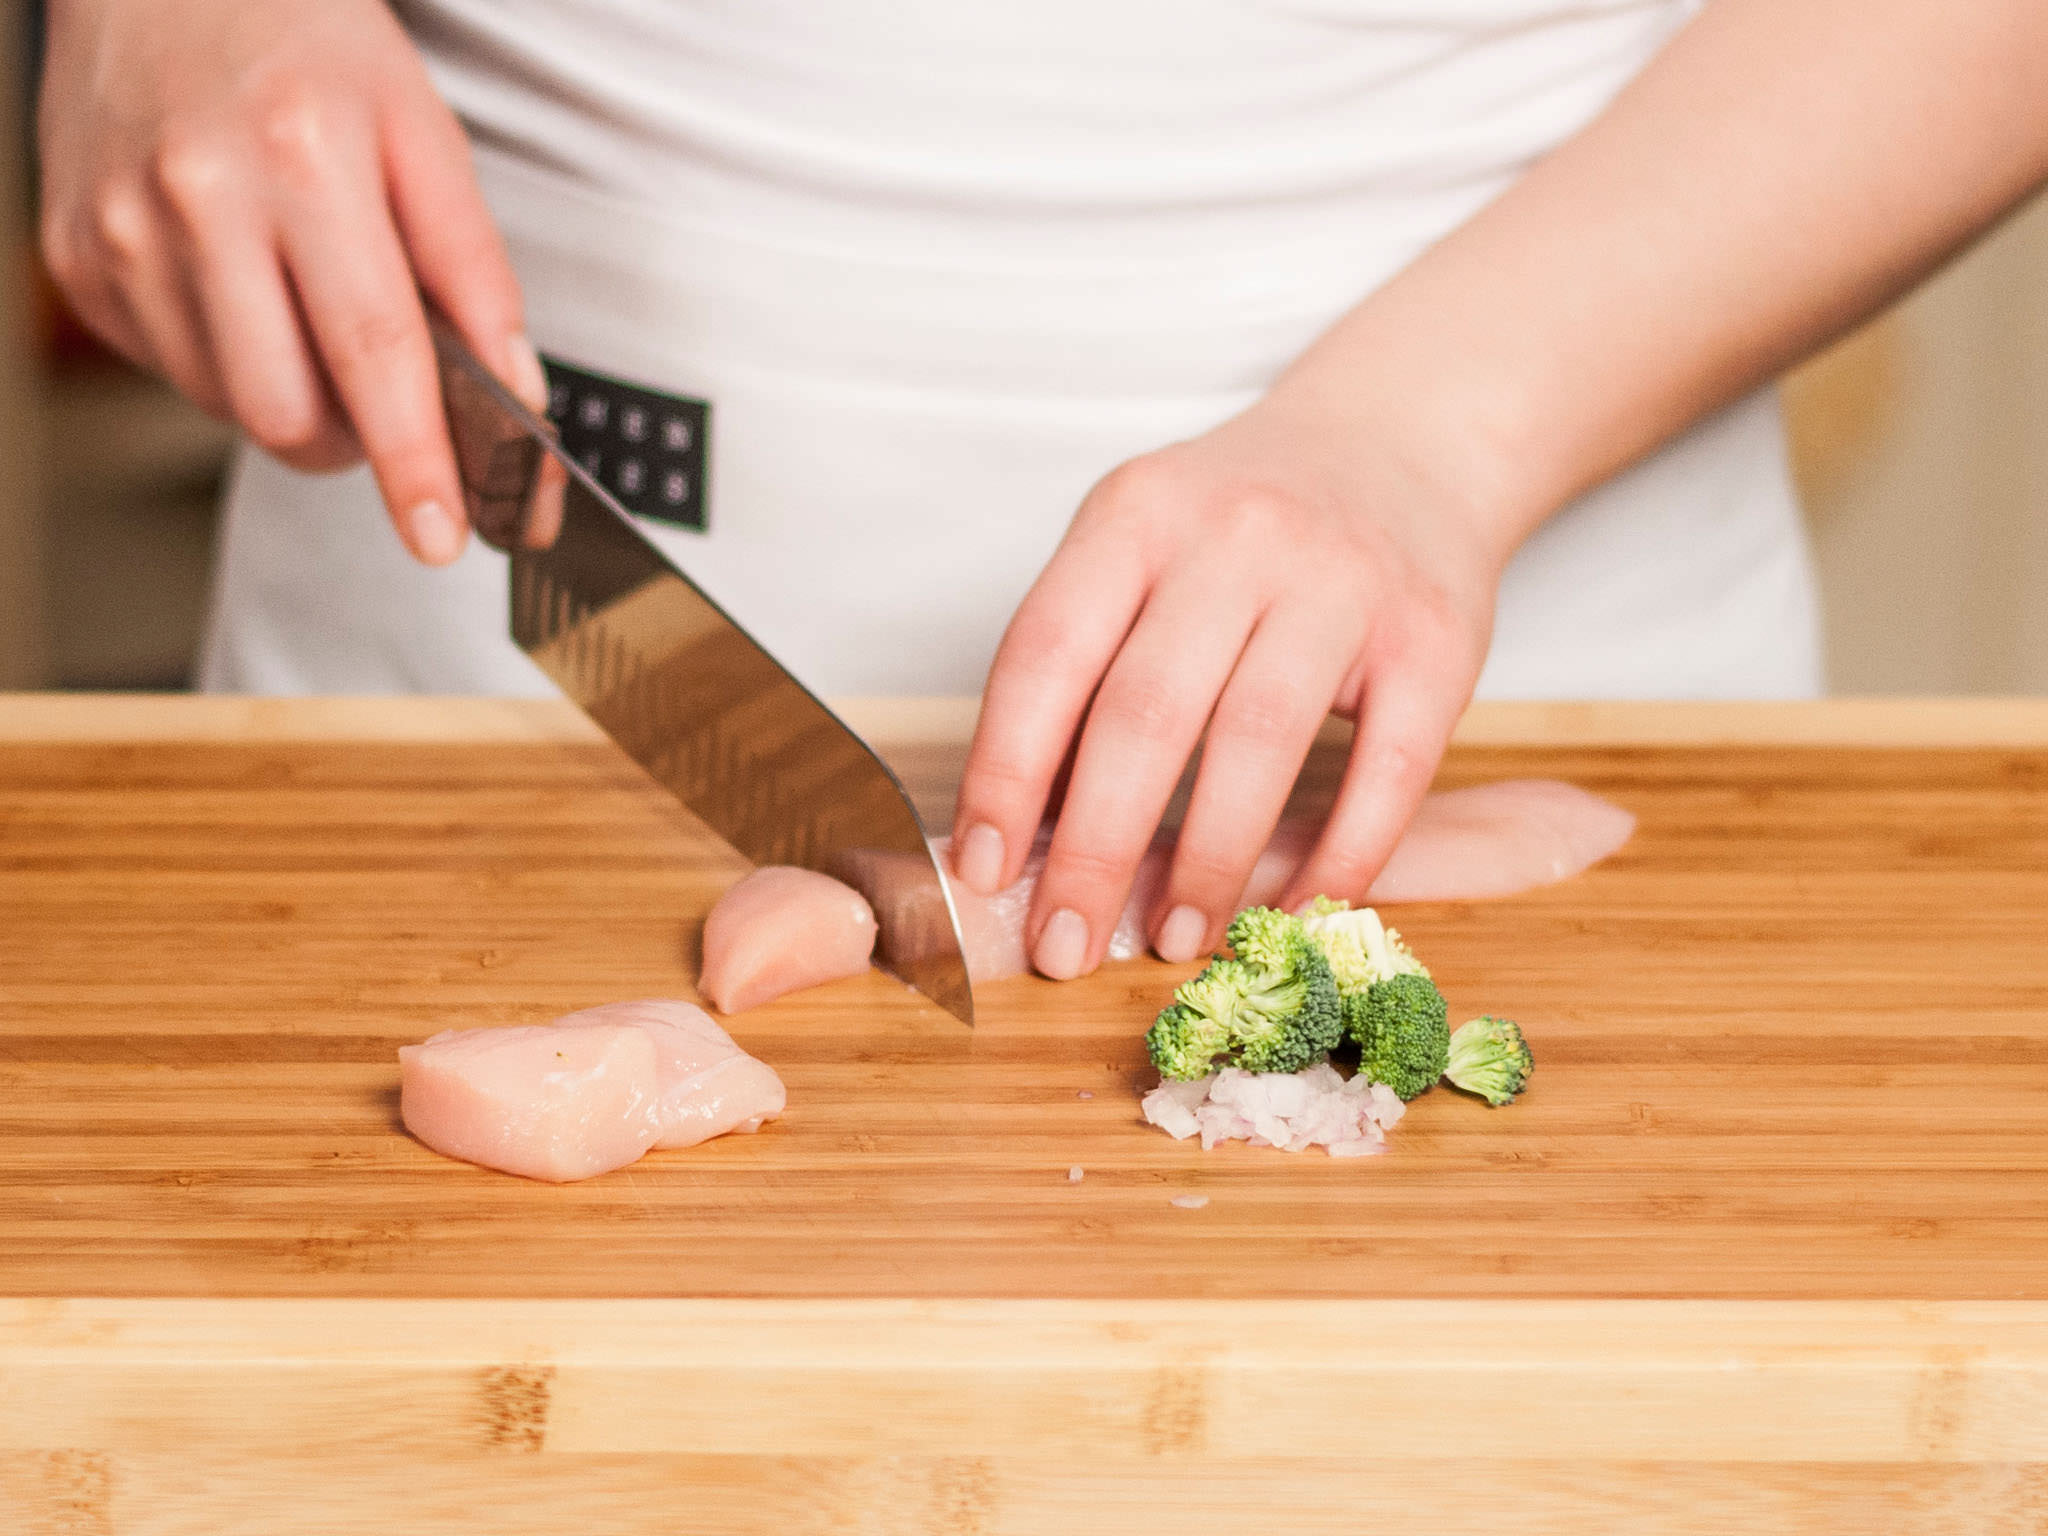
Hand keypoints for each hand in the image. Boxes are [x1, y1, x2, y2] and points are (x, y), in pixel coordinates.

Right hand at [37, 0, 542, 563]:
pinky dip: (227, 356)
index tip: (439, 535)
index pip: (375, 353)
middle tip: (383, 397)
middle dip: (355, 441)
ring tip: (305, 307)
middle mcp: (199, 198)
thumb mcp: (422, 131)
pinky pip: (173, 369)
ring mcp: (122, 232)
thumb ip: (474, 270)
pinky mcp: (77, 257)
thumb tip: (513, 392)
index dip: (413, 462)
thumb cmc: (302, 42)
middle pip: (289, 412)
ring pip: (230, 407)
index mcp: (306, 159)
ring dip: (293, 397)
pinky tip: (237, 280)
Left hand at [951, 393, 1510, 977]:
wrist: (1403, 441)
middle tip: (1065, 947)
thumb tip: (1018, 828)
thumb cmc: (1243, 527)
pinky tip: (1293, 910)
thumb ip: (1083, 662)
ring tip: (1173, 939)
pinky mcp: (1437, 638)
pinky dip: (1336, 856)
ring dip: (1207, 864)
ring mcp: (1344, 582)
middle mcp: (1237, 536)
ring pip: (1257, 742)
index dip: (1004, 772)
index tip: (984, 870)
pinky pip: (1386, 772)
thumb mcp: (1142, 547)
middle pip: (1145, 712)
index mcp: (1136, 515)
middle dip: (1094, 850)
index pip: (1046, 654)